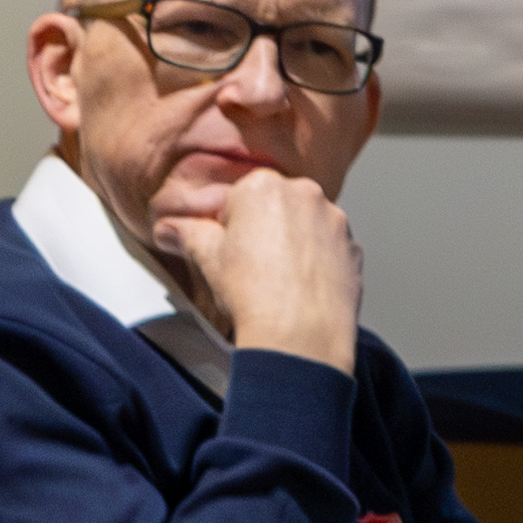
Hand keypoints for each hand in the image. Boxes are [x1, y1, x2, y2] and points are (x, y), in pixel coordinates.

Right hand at [154, 170, 359, 374]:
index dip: (226, 227)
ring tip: (275, 281)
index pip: (236, 198)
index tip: (224, 250)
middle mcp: (304, 193)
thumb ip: (187, 234)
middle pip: (273, 207)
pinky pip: (327, 248)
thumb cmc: (255, 294)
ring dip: (290, 245)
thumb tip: (170, 229)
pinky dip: (315, 262)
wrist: (300, 335)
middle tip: (248, 267)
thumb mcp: (207, 259)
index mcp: (263, 186)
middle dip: (261, 230)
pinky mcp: (352, 247)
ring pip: (303, 225)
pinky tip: (299, 288)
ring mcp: (334, 219)